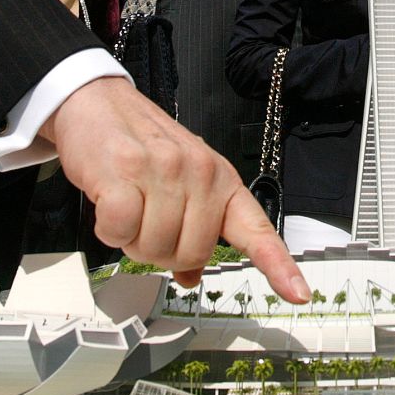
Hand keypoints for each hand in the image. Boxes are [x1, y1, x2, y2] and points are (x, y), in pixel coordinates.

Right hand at [45, 76, 309, 301]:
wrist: (96, 100)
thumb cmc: (139, 144)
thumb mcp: (178, 182)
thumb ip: (193, 228)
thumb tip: (191, 276)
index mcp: (220, 178)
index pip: (255, 229)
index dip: (278, 266)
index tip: (298, 294)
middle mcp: (199, 171)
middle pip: (191, 254)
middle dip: (161, 253)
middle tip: (145, 224)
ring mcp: (164, 169)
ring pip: (155, 248)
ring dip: (132, 240)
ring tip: (128, 207)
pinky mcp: (125, 170)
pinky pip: (121, 231)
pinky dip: (110, 230)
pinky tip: (109, 205)